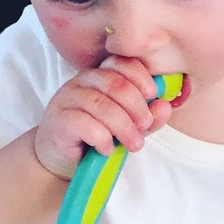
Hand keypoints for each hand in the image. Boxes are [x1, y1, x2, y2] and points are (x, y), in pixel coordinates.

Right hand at [34, 56, 172, 178]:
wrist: (63, 159)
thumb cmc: (96, 138)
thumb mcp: (128, 127)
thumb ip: (147, 118)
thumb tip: (165, 106)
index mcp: (100, 76)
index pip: (121, 64)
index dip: (140, 77)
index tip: (152, 96)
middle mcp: (81, 82)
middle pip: (115, 85)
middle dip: (137, 107)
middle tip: (145, 127)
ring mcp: (67, 99)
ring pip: (101, 106)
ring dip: (124, 127)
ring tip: (134, 145)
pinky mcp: (58, 120)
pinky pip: (84, 124)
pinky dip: (102, 138)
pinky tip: (107, 149)